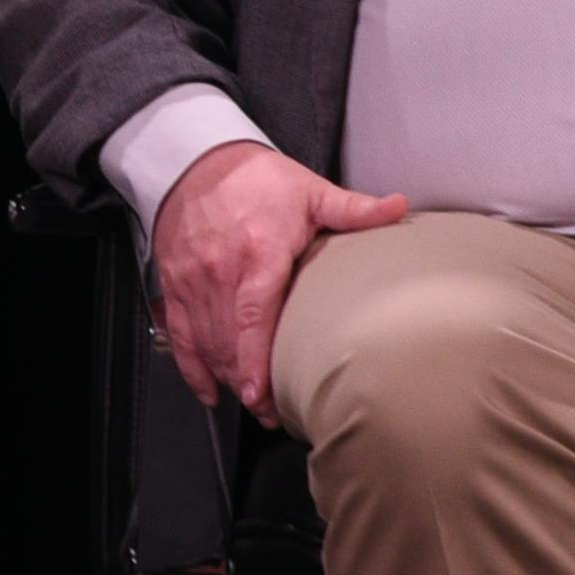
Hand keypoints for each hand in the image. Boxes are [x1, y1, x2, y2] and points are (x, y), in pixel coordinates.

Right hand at [148, 138, 409, 426]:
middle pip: (228, 340)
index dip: (253, 359)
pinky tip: (210, 389)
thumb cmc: (256, 180)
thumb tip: (400, 209)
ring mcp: (192, 281)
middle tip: (273, 413)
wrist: (198, 161)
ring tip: (253, 404)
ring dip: (226, 377)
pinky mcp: (174, 285)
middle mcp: (219, 271)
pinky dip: (191, 366)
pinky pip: (179, 334)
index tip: (259, 394)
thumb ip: (354, 208)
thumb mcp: (310, 190)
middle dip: (246, 383)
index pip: (253, 314)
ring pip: (205, 343)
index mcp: (258, 253)